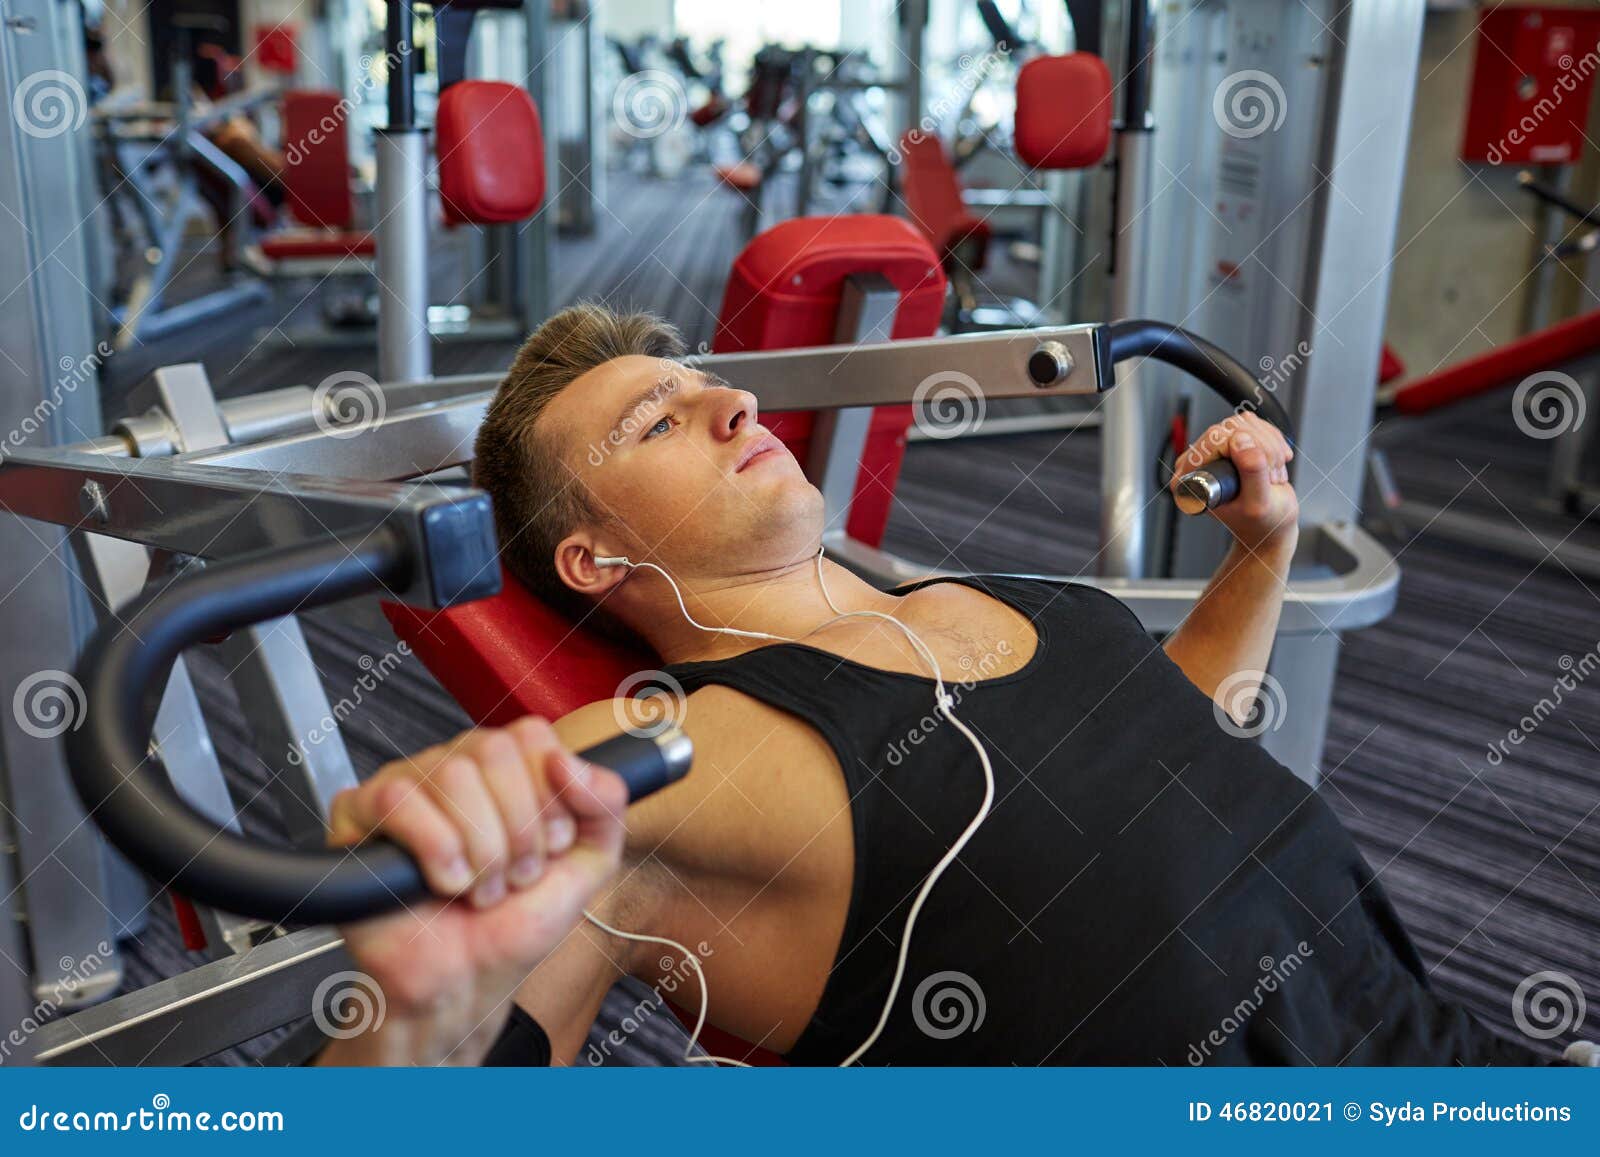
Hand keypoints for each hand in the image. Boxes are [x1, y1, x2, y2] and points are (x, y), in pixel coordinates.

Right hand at [318, 717, 627, 1064]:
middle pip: (492, 751)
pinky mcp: (357, 815)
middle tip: (513, 877)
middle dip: (518, 830)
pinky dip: (435, 850)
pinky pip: (398, 799)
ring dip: (481, 850)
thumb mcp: (589, 864)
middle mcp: (453, 766)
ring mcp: (404, 785)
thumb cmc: (514, 924)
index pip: (531, 735)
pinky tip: (444, 884)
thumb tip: (568, 760)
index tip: (552, 846)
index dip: (548, 797)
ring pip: (451, 775)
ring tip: (479, 889)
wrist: (466, 984)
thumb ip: (606, 805)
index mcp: (504, 768)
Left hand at [1172, 410, 1298, 554]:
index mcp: (1189, 480)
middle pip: (1230, 427)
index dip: (1247, 449)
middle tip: (1271, 474)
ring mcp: (1212, 452)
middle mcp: (1195, 463)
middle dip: (1261, 448)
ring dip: (1269, 445)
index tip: (1261, 473)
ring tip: (1271, 472)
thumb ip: (1250, 472)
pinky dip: (1271, 440)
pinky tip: (1273, 463)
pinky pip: (1253, 423)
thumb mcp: (1259, 503)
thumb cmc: (1261, 522)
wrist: (1271, 525)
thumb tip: (1241, 440)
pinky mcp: (1230, 443)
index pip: (1216, 439)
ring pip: (1244, 422)